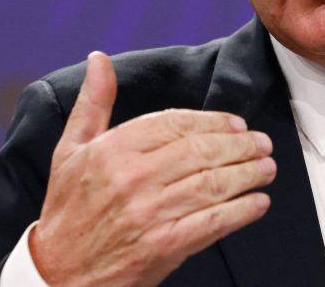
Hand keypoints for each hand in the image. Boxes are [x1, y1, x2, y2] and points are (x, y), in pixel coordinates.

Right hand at [30, 52, 275, 285]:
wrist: (58, 276)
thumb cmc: (68, 209)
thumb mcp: (70, 150)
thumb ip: (93, 102)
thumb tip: (99, 58)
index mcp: (112, 150)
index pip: (175, 123)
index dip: (213, 121)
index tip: (237, 124)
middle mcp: (131, 179)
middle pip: (201, 151)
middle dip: (240, 146)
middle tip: (262, 144)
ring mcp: (149, 214)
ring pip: (213, 183)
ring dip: (248, 174)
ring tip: (267, 168)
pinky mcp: (163, 247)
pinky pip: (213, 222)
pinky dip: (242, 211)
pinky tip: (258, 203)